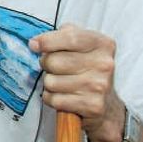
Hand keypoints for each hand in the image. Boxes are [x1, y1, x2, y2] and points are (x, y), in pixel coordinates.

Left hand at [29, 23, 123, 141]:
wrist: (108, 104)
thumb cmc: (89, 70)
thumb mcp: (84, 46)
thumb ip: (64, 35)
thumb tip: (36, 43)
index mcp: (103, 45)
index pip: (70, 38)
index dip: (47, 41)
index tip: (34, 45)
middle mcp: (104, 64)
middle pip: (54, 61)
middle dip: (46, 65)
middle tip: (54, 68)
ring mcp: (98, 86)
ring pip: (51, 82)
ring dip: (49, 84)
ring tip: (61, 83)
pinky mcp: (92, 105)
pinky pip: (55, 100)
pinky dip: (52, 99)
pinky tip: (62, 96)